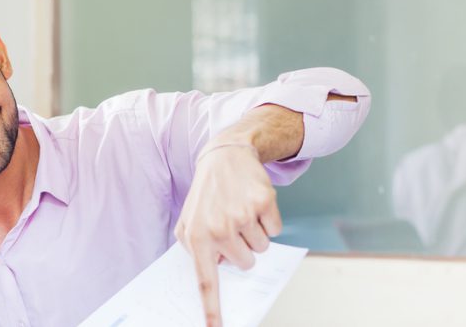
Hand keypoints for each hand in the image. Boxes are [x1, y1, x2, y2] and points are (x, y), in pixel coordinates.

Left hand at [175, 142, 281, 326]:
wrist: (224, 156)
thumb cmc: (207, 196)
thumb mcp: (189, 221)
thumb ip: (198, 250)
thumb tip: (219, 274)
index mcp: (196, 238)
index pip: (206, 281)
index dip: (211, 308)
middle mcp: (218, 229)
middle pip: (246, 263)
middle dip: (243, 249)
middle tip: (233, 225)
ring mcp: (241, 216)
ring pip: (262, 248)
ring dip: (256, 233)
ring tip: (241, 212)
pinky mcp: (263, 203)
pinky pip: (276, 230)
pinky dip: (269, 219)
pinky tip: (254, 203)